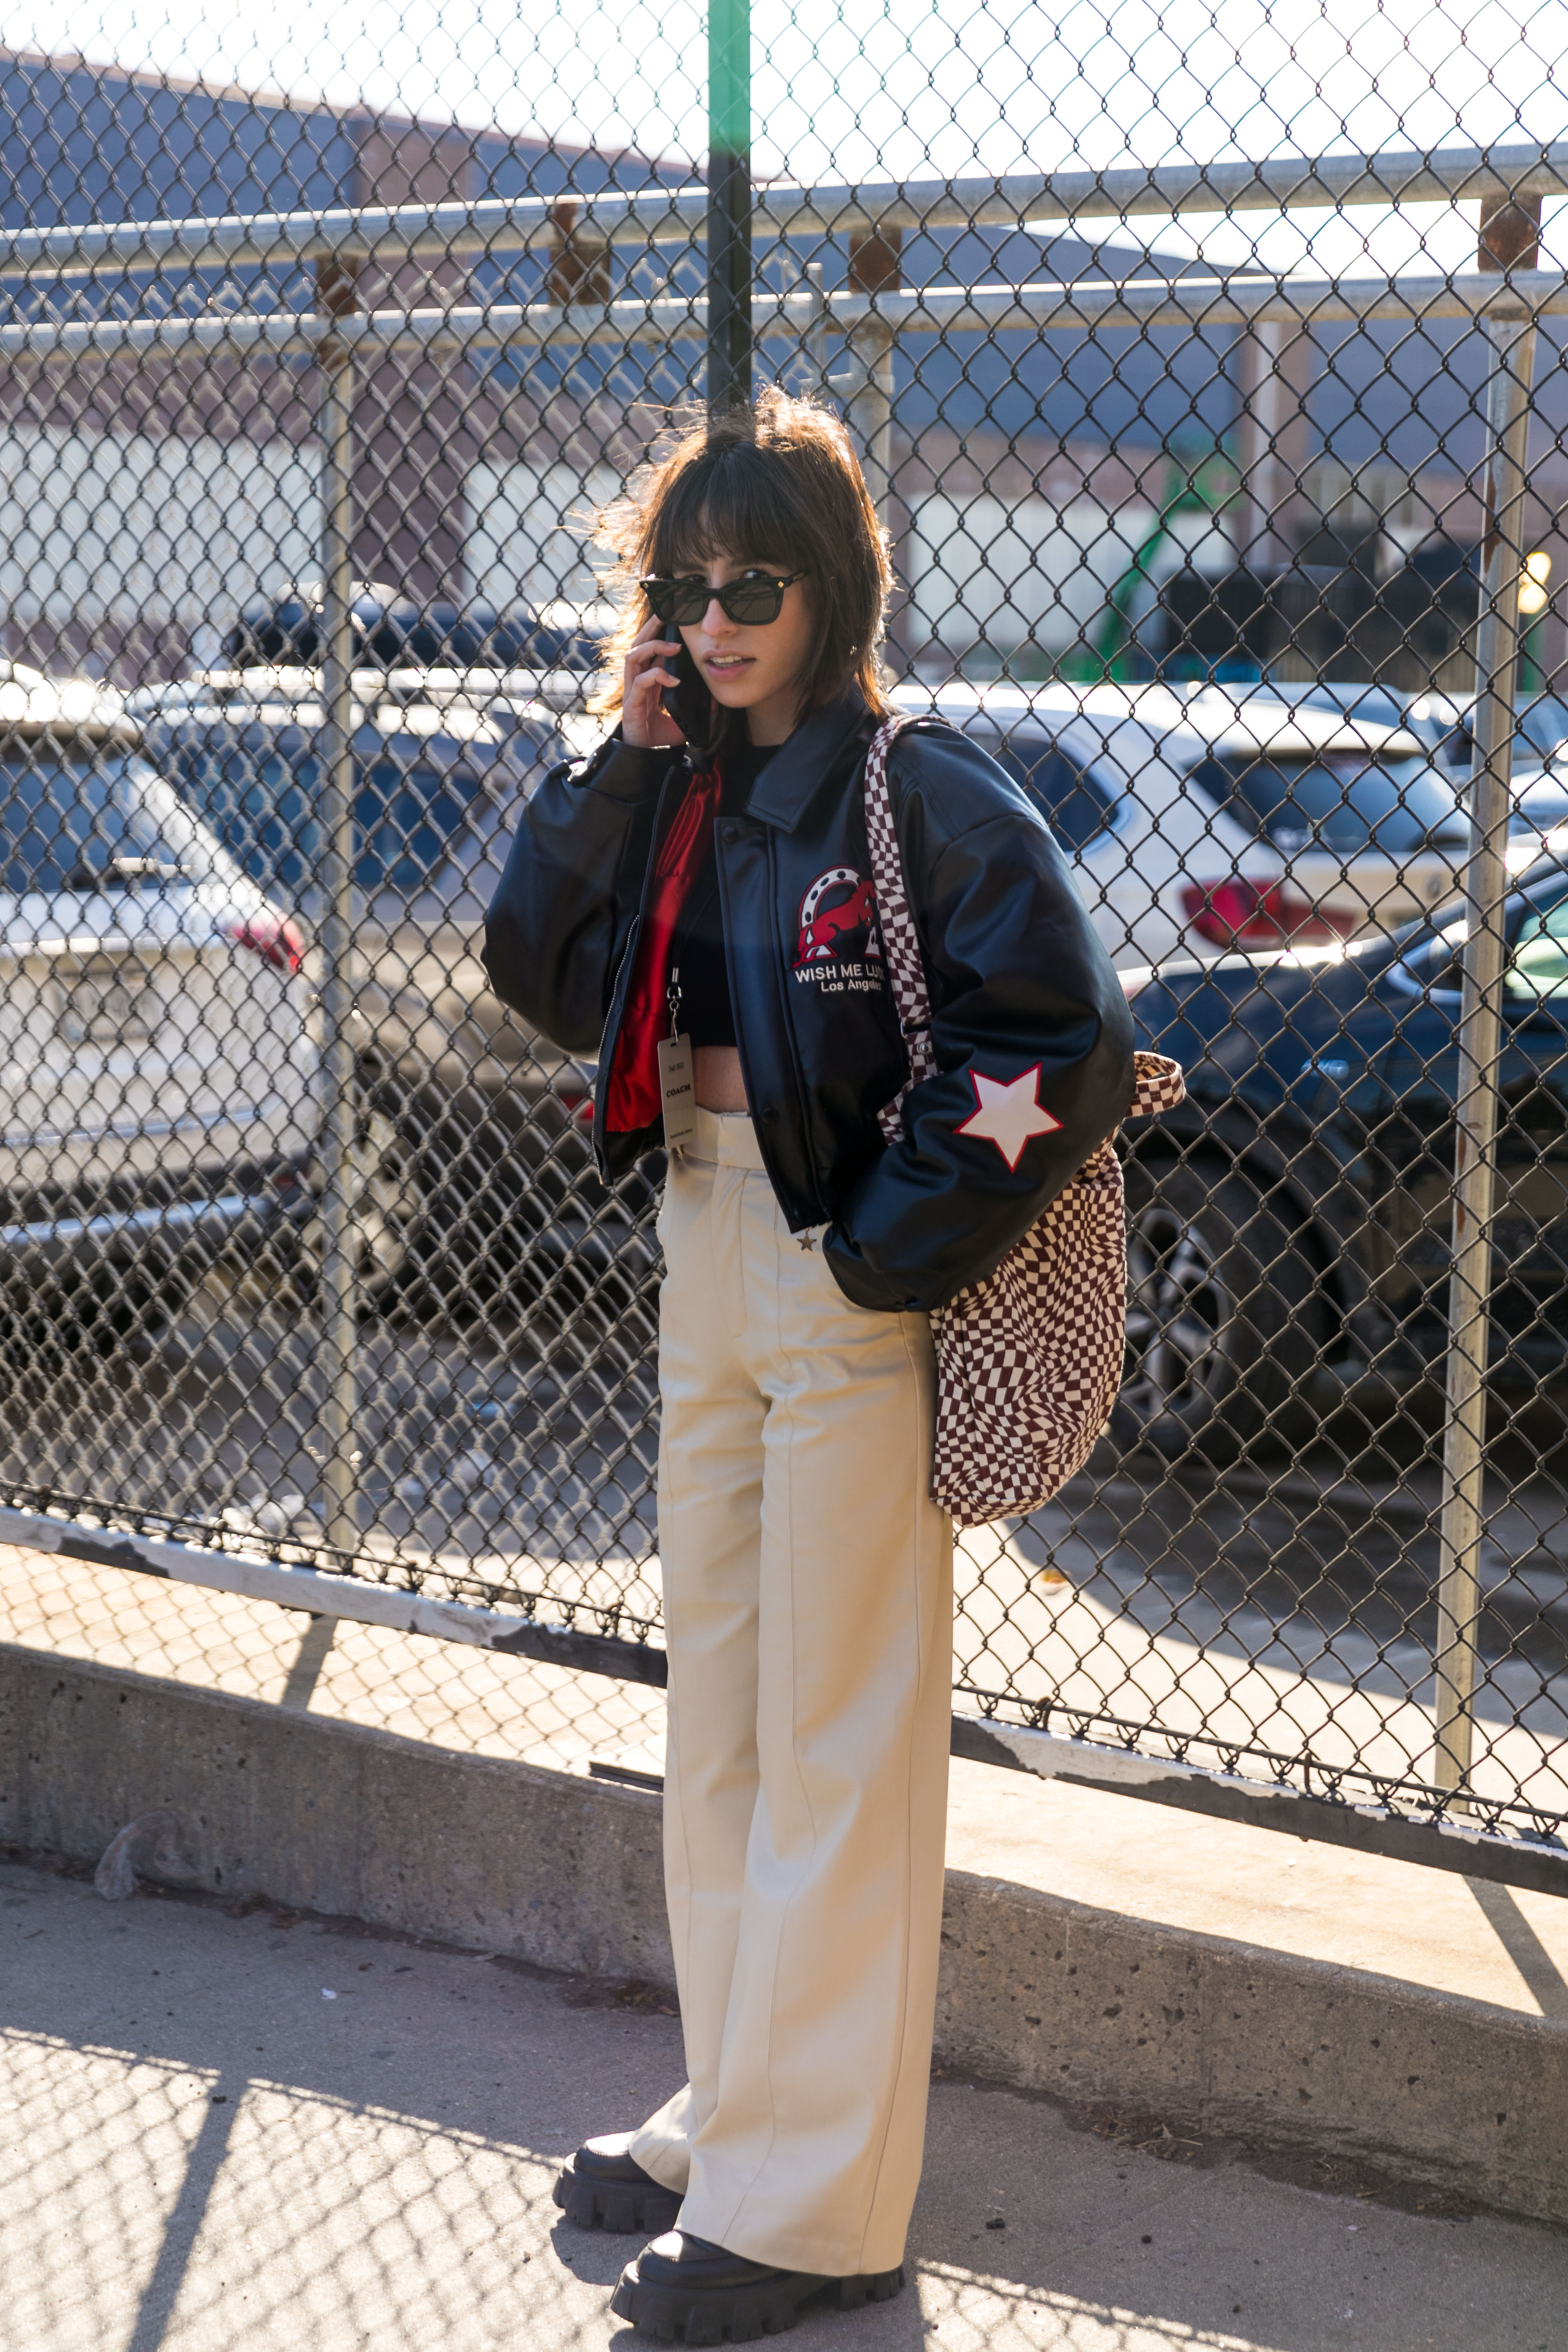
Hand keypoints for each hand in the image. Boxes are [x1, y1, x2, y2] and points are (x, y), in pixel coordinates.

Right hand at [622, 613, 686, 748]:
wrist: (648, 759)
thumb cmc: (661, 737)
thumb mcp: (684, 718)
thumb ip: (698, 708)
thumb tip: (718, 699)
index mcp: (648, 680)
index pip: (649, 648)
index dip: (658, 631)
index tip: (673, 617)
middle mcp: (637, 681)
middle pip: (638, 644)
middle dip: (651, 627)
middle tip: (667, 614)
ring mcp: (632, 692)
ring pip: (633, 656)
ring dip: (653, 647)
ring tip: (674, 647)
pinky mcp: (632, 705)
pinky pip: (641, 683)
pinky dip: (657, 677)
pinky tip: (674, 681)